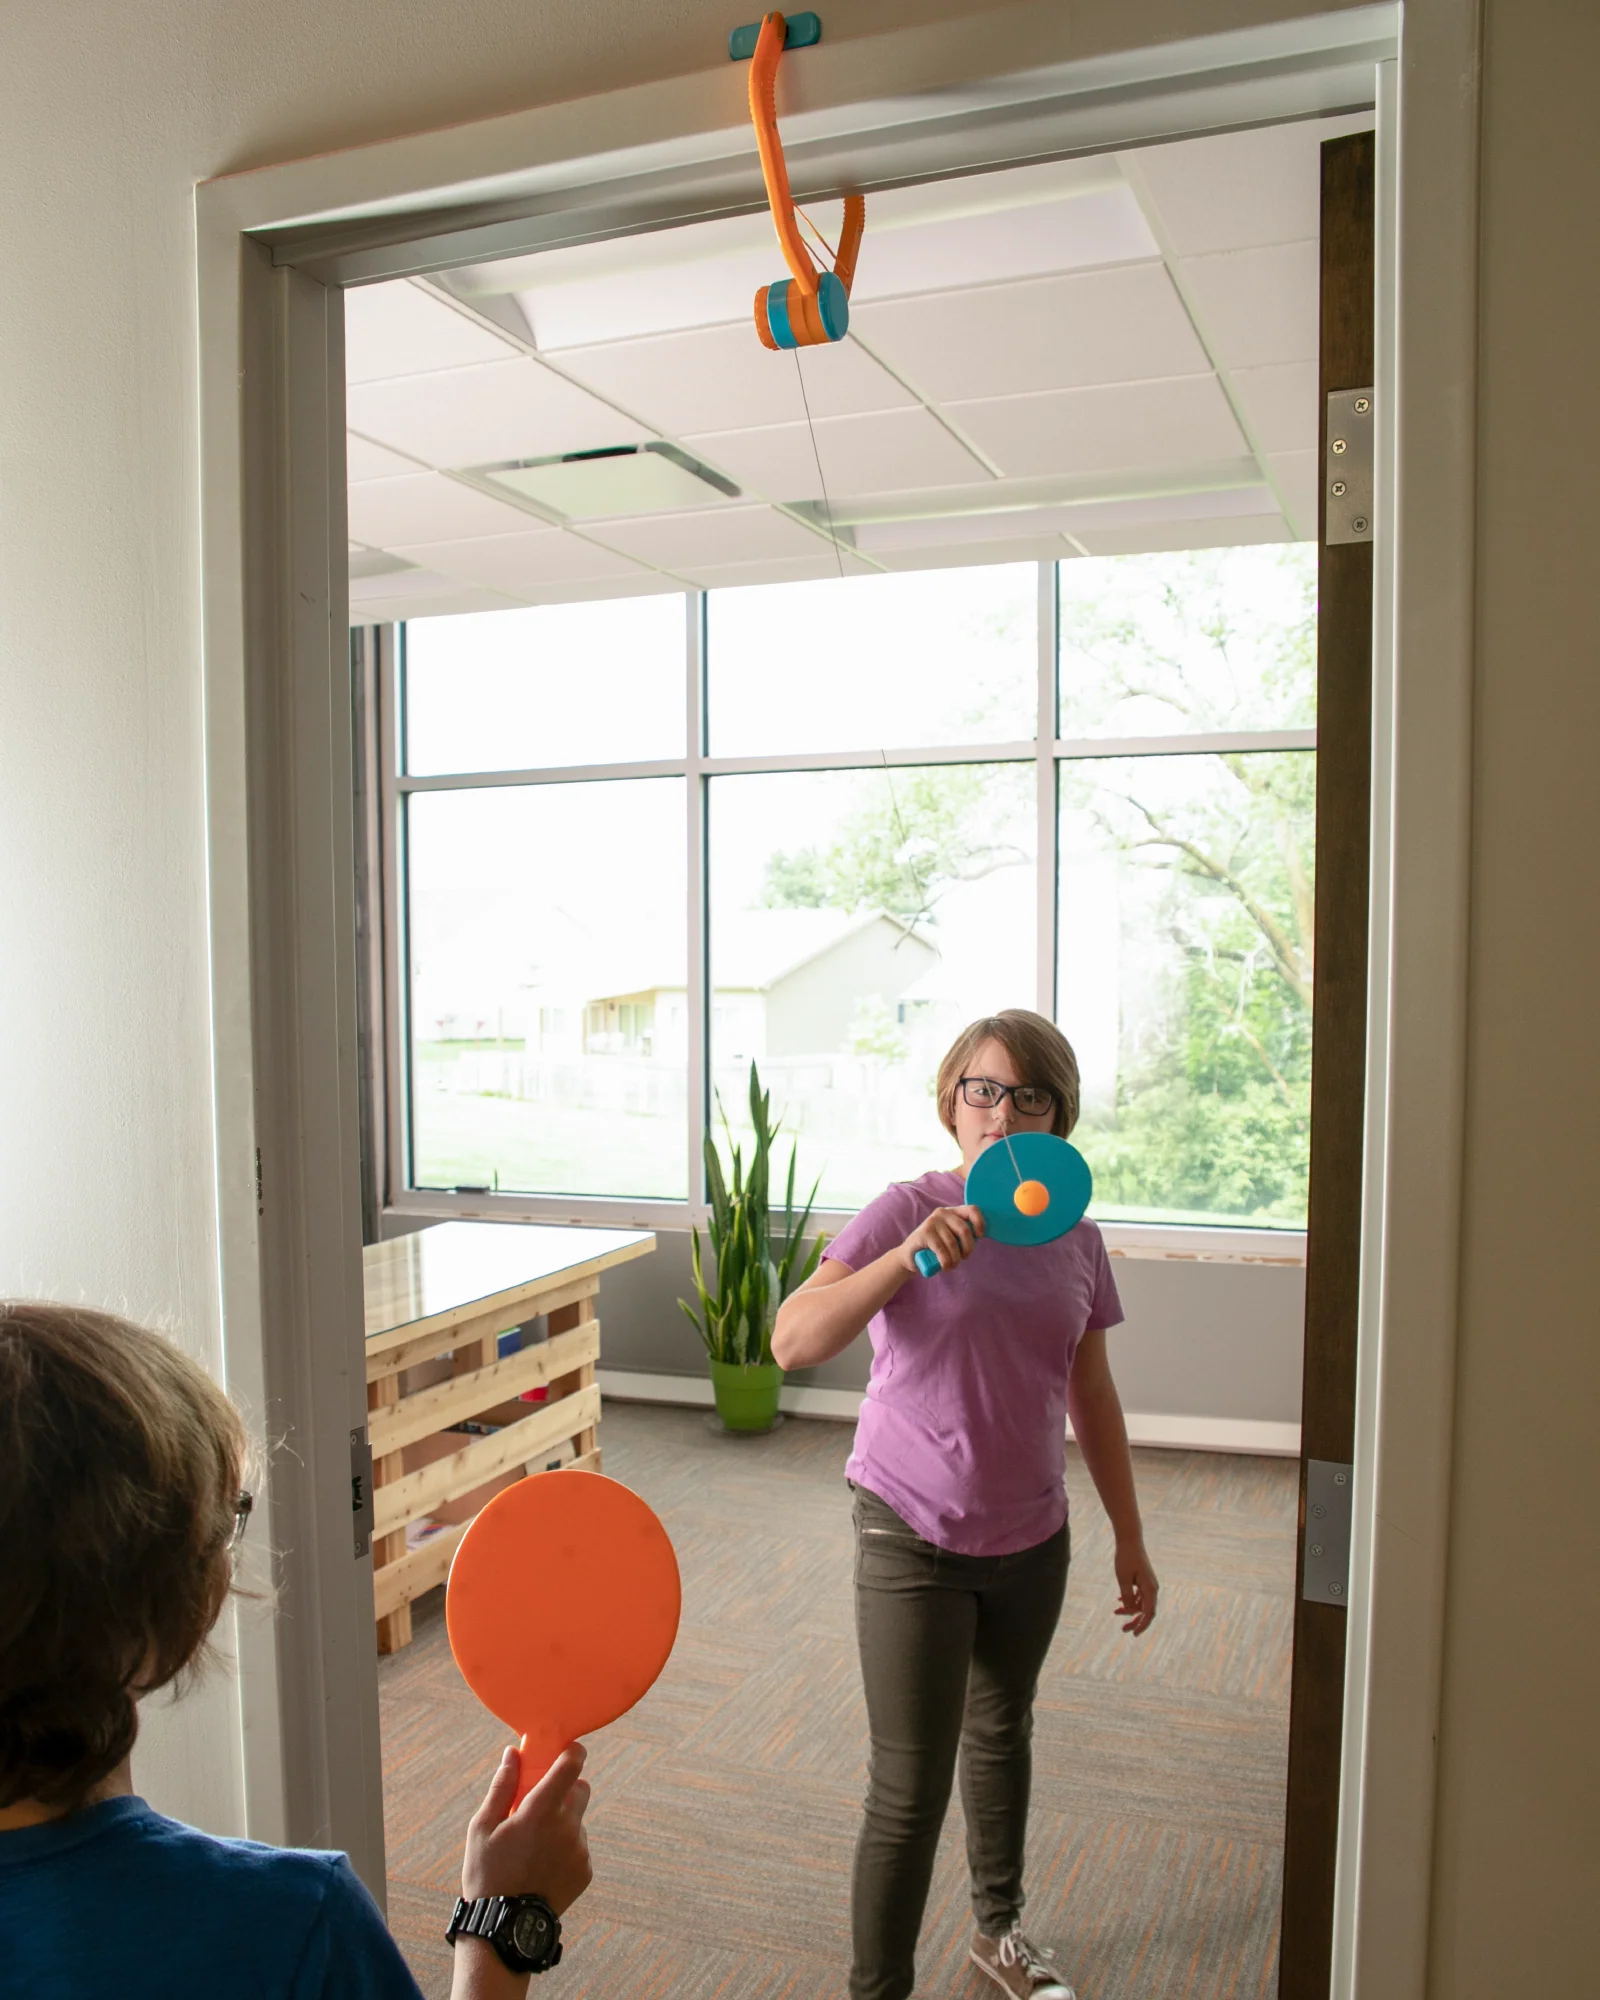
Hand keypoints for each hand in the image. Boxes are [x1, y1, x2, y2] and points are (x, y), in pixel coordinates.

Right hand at [461, 1741, 592, 1912]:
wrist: (504, 1928)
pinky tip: (542, 1866)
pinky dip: (565, 1848)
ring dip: (562, 1823)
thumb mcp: (482, 1828)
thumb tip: (512, 1753)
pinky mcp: (584, 1871)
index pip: (571, 1766)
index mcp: (540, 1811)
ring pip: (578, 1820)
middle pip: (580, 1789)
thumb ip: (502, 1786)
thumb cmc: (487, 1874)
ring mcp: (579, 1850)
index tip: (566, 1750)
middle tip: (540, 1805)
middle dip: (565, 1790)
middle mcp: (566, 1827)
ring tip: (534, 1846)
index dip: (572, 1752)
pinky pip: (579, 1846)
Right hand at [901, 1204, 984, 1274]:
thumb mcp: (951, 1238)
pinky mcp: (925, 1233)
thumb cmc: (935, 1248)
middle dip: (968, 1248)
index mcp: (952, 1212)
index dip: (980, 1223)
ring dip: (955, 1259)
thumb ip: (963, 1234)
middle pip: (964, 1230)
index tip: (980, 1236)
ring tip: (952, 1266)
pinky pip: (942, 1249)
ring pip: (953, 1243)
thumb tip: (980, 1235)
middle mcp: (942, 1213)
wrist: (911, 1256)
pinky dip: (946, 1262)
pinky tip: (945, 1267)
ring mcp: (932, 1221)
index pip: (972, 1210)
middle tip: (963, 1258)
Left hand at [1114, 1540, 1158, 1635]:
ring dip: (1130, 1609)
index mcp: (1150, 1589)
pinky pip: (1139, 1596)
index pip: (1149, 1613)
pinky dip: (1130, 1600)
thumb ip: (1127, 1596)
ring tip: (1116, 1612)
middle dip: (1136, 1621)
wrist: (1129, 1540)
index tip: (1134, 1633)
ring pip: (1141, 1603)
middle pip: (1146, 1611)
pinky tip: (1119, 1601)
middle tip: (1123, 1630)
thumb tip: (1130, 1610)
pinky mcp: (1143, 1580)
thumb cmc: (1126, 1558)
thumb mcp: (1123, 1578)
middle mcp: (1152, 1588)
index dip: (1142, 1625)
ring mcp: (1148, 1584)